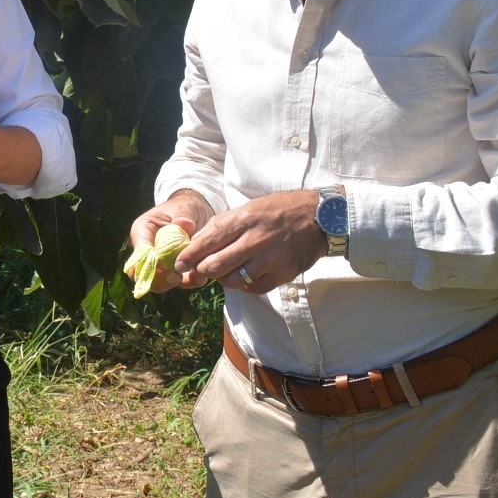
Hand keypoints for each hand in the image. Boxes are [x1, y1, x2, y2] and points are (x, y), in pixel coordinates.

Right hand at [127, 190, 212, 293]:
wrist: (198, 213)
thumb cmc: (186, 207)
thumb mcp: (186, 207)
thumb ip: (183, 216)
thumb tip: (184, 225)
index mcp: (142, 231)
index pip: (140, 252)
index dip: (152, 263)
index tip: (170, 265)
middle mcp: (146, 249)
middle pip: (143, 273)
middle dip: (160, 279)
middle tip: (178, 277)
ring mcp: (158, 261)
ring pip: (158, 282)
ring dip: (176, 283)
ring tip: (195, 278)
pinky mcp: (172, 269)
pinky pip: (176, 282)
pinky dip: (187, 282)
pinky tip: (200, 278)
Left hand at [174, 190, 324, 293]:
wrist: (318, 218)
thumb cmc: (278, 211)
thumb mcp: (248, 208)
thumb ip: (224, 224)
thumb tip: (197, 241)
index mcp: (244, 219)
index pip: (209, 240)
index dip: (190, 255)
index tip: (179, 264)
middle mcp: (255, 239)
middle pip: (216, 265)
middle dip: (202, 272)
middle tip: (198, 273)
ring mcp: (270, 259)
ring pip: (233, 280)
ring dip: (223, 279)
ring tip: (225, 272)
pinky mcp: (282, 274)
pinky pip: (253, 289)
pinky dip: (244, 286)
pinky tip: (245, 277)